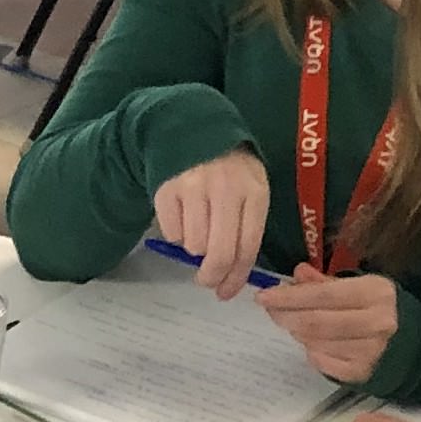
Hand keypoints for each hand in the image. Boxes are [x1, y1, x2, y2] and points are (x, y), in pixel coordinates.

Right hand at [150, 149, 273, 300]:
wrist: (195, 128)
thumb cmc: (229, 170)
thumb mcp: (250, 189)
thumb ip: (246, 227)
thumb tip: (232, 275)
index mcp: (254, 192)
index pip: (248, 247)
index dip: (237, 277)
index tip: (226, 293)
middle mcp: (226, 189)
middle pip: (219, 253)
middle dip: (212, 276)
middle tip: (206, 280)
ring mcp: (194, 187)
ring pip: (193, 246)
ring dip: (194, 246)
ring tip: (198, 227)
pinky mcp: (167, 189)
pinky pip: (172, 233)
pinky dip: (176, 232)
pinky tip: (183, 214)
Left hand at [260, 266, 400, 384]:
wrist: (419, 346)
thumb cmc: (383, 310)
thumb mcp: (363, 287)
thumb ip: (327, 282)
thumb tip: (297, 274)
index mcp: (375, 293)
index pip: (322, 295)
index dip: (289, 297)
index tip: (263, 296)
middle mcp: (376, 322)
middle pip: (315, 322)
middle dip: (286, 315)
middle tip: (271, 310)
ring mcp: (369, 351)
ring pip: (315, 342)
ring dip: (297, 332)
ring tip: (293, 323)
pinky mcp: (362, 373)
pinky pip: (322, 362)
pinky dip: (310, 350)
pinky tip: (312, 342)